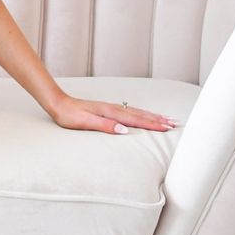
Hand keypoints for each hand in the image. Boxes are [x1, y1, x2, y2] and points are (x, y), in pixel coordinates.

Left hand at [48, 95, 178, 134]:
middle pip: (141, 114)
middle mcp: (114, 108)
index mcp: (111, 113)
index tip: (168, 127)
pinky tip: (144, 116)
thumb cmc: (70, 116)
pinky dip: (142, 114)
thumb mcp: (85, 123)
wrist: (59, 104)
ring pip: (137, 112)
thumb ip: (105, 126)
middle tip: (175, 123)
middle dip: (158, 119)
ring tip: (166, 119)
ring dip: (153, 116)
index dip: (153, 124)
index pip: (137, 120)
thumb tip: (124, 131)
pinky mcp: (108, 110)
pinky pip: (131, 112)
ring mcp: (112, 108)